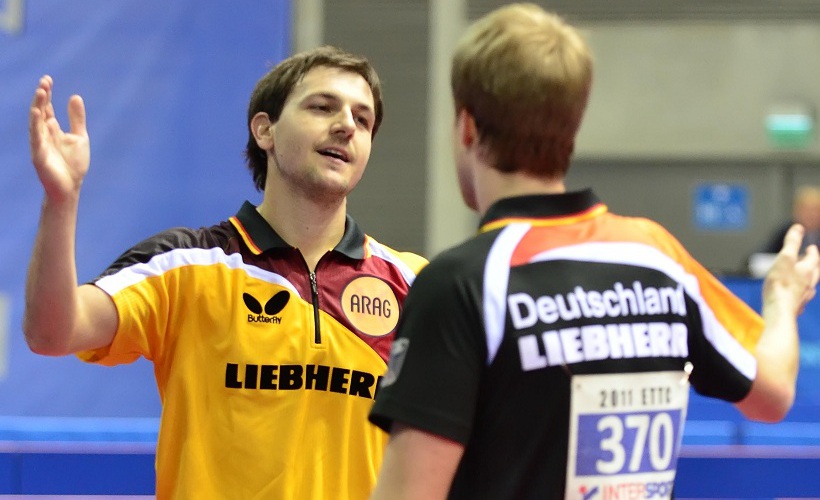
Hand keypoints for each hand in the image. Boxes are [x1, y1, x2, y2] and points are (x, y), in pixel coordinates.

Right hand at [28, 75, 89, 200]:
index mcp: (52, 129)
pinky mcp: (38, 154)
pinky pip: (36, 137)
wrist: (71, 187)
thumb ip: (76, 118)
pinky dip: (36, 125)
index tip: (48, 79)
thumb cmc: (74, 164)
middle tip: (44, 81)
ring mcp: (39, 143)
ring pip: (36, 121)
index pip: (47, 108)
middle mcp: (43, 134)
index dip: (47, 94)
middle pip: (40, 111)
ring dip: (37, 106)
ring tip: (41, 91)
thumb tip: (75, 96)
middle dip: (41, 96)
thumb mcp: (79, 137)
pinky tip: (37, 113)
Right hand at [763, 224, 819, 316]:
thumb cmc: (780, 284)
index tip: (811, 247)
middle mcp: (809, 282)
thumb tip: (798, 228)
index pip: (814, 257)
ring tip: (803, 275)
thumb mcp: (784, 259)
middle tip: (809, 259)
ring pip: (810, 284)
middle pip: (815, 271)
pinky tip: (796, 293)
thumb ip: (792, 243)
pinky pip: (801, 295)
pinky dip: (800, 290)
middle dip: (812, 264)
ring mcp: (804, 295)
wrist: (779, 311)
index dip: (812, 251)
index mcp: (807, 270)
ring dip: (807, 278)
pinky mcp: (797, 305)